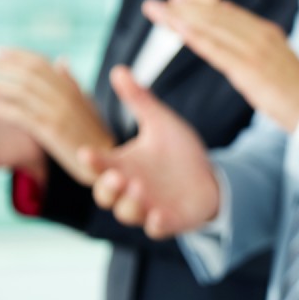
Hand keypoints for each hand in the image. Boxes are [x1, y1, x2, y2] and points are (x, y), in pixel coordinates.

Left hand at [0, 50, 112, 183]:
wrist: (108, 162)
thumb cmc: (94, 135)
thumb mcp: (86, 105)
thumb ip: (72, 84)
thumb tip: (62, 61)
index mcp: (72, 88)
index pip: (40, 63)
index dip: (16, 54)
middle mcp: (65, 96)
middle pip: (27, 73)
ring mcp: (59, 112)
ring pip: (20, 91)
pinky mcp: (52, 130)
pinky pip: (20, 114)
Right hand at [83, 67, 220, 237]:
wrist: (210, 178)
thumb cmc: (179, 153)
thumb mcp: (161, 123)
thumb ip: (139, 101)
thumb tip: (119, 69)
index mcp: (123, 164)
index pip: (99, 164)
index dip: (92, 161)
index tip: (88, 152)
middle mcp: (130, 188)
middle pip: (105, 194)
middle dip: (107, 188)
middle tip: (117, 176)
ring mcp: (147, 207)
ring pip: (127, 213)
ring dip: (130, 203)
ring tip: (139, 187)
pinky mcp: (168, 221)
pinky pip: (156, 229)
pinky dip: (156, 224)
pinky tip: (160, 216)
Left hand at [143, 0, 298, 131]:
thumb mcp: (278, 66)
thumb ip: (259, 55)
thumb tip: (241, 56)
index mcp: (268, 33)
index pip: (228, 14)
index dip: (202, 6)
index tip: (180, 1)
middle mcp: (259, 36)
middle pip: (215, 16)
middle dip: (184, 8)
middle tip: (157, 4)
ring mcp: (254, 50)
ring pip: (210, 27)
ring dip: (180, 17)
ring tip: (156, 12)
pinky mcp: (249, 68)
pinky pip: (215, 48)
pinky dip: (193, 36)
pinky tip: (175, 29)